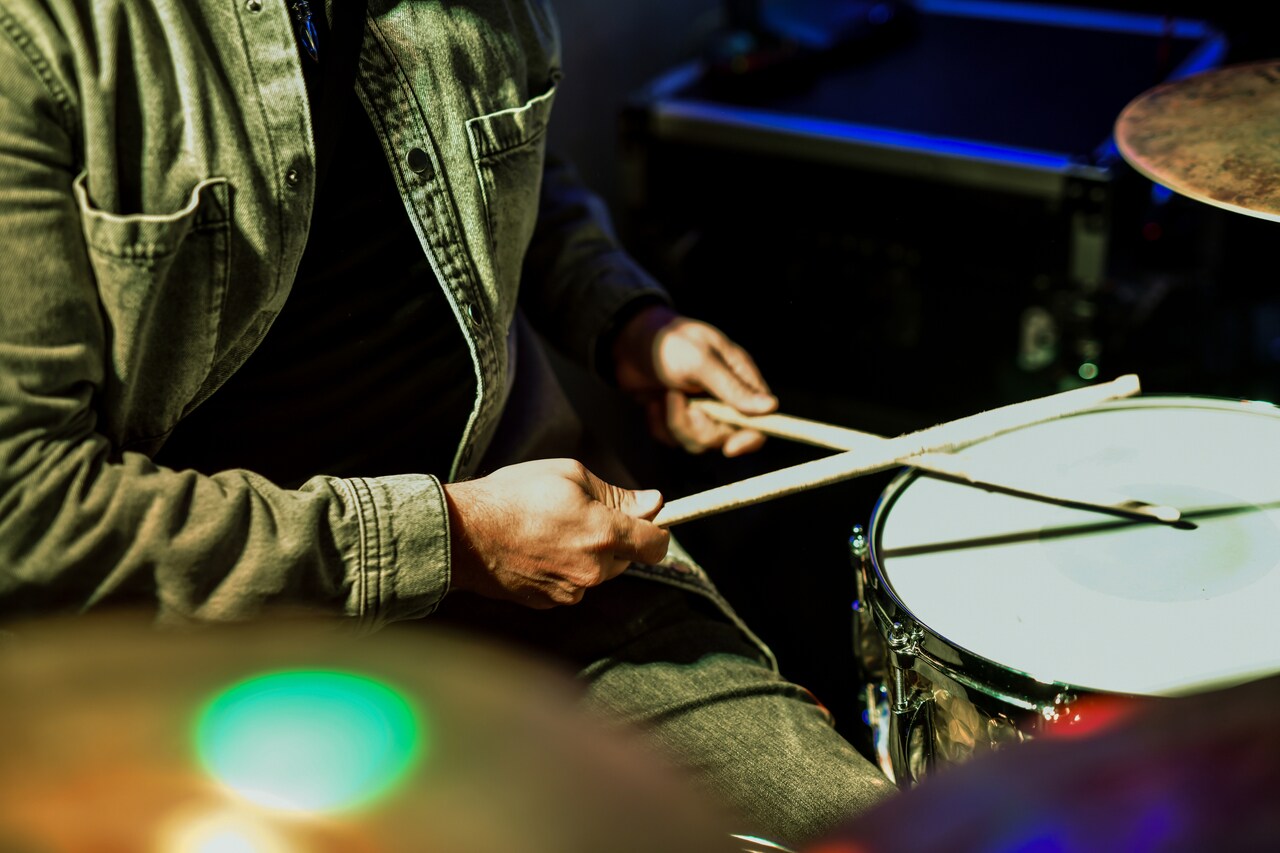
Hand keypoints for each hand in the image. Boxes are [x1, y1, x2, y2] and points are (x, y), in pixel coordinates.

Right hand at [443, 459, 669, 607]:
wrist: (462, 534)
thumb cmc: (514, 496)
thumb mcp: (570, 475)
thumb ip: (617, 494)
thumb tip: (653, 503)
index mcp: (603, 536)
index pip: (656, 545)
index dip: (657, 529)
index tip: (649, 519)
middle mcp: (592, 571)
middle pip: (626, 559)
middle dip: (615, 538)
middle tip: (582, 513)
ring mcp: (570, 592)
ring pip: (597, 572)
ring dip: (588, 553)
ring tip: (551, 529)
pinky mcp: (548, 603)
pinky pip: (571, 584)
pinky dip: (564, 568)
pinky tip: (537, 548)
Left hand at [613, 305, 777, 456]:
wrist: (626, 342)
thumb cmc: (668, 342)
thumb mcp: (700, 361)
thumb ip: (732, 388)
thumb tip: (771, 408)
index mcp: (740, 376)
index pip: (761, 418)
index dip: (750, 437)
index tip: (730, 448)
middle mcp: (725, 397)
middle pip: (727, 436)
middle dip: (698, 427)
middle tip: (675, 399)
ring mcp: (702, 410)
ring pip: (699, 442)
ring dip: (676, 424)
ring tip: (663, 396)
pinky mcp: (678, 419)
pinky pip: (675, 440)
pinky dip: (660, 425)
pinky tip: (652, 402)